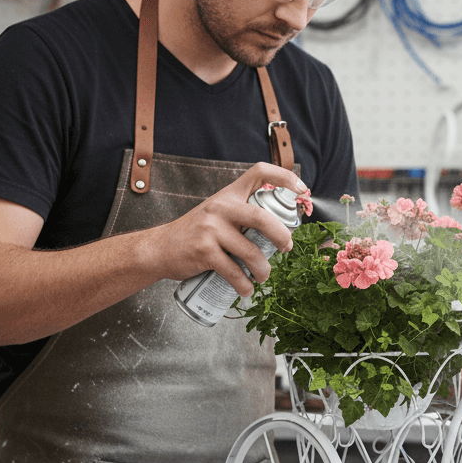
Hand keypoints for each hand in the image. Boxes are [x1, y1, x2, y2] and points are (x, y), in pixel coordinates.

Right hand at [151, 162, 306, 294]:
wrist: (159, 248)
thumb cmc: (197, 234)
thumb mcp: (218, 213)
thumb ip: (242, 215)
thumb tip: (280, 229)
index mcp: (229, 194)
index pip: (258, 172)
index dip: (284, 176)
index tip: (302, 189)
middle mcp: (220, 207)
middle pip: (262, 217)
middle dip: (281, 236)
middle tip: (287, 248)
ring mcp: (211, 229)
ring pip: (251, 252)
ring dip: (263, 270)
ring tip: (263, 276)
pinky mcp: (204, 251)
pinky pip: (233, 271)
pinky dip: (244, 285)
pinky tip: (246, 290)